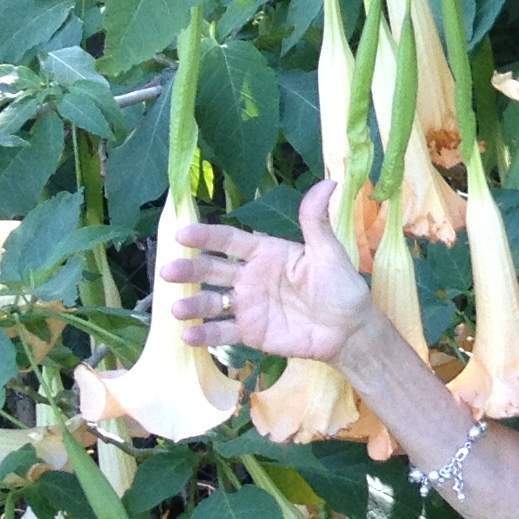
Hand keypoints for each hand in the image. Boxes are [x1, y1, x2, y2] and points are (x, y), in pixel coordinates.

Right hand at [162, 178, 375, 362]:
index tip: (182, 233)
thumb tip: (329, 182)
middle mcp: (250, 277)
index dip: (206, 236)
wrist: (349, 331)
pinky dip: (204, 334)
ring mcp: (247, 305)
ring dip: (193, 304)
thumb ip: (316, 221)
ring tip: (176, 308)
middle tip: (169, 271)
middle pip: (212, 270)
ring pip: (212, 302)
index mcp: (265, 253)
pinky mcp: (250, 332)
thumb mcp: (328, 252)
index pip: (230, 241)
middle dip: (190, 269)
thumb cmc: (341, 286)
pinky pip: (223, 332)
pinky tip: (189, 335)